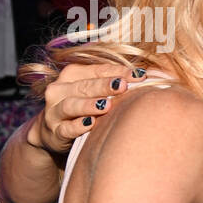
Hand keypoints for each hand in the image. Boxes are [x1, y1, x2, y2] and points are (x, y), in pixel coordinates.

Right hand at [27, 64, 146, 154]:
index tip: (139, 75)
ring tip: (106, 105)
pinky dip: (77, 126)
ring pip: (71, 105)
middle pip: (84, 86)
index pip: (97, 70)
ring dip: (89, 105)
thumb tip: (150, 76)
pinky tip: (90, 124)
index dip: (118, 72)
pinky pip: (66, 129)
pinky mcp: (54, 132)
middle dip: (104, 85)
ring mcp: (54, 111)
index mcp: (72, 75)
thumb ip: (115, 82)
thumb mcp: (94, 92)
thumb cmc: (82, 108)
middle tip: (123, 86)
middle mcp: (60, 90)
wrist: (53, 132)